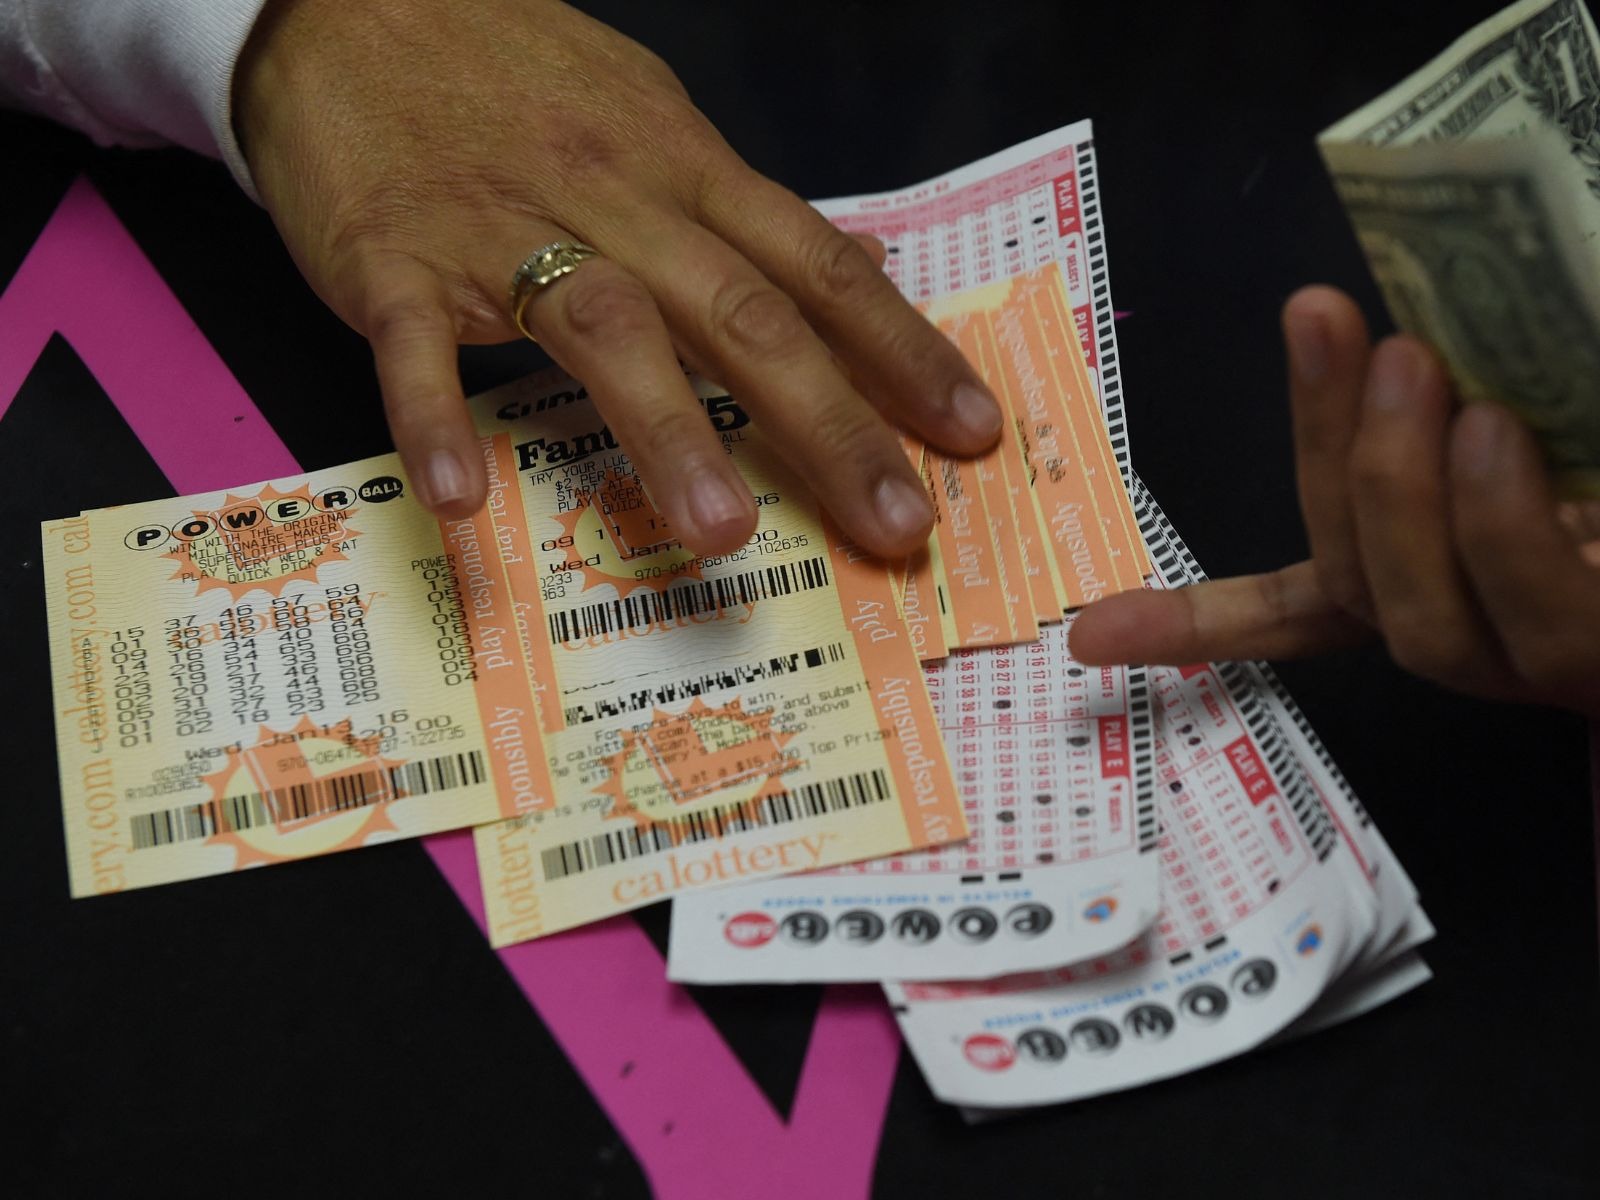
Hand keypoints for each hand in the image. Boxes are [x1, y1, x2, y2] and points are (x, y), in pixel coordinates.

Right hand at [232, 0, 1000, 553]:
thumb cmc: (514, 75)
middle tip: (898, 524)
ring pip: (605, 326)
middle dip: (831, 424)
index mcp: (686, 170)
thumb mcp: (655, 119)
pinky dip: (436, 420)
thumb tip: (862, 267)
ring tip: (721, 535)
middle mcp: (617, 200)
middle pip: (742, 313)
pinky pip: (415, 347)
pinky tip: (464, 504)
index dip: (902, 352)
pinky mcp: (395, 259)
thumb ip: (750, 211)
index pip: (816, 267)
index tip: (972, 433)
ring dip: (667, 431)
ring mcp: (502, 231)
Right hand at [1070, 285, 1599, 717]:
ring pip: (1419, 623)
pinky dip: (1497, 532)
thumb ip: (1469, 360)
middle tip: (1325, 321)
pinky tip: (1495, 443)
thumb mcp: (1539, 385)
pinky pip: (1536, 621)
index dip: (1188, 626)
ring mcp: (1535, 665)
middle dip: (1325, 453)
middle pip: (1354, 584)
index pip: (1294, 616)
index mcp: (1435, 579)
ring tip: (1417, 369)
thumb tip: (1352, 304)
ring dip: (1394, 492)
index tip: (1086, 634)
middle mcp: (1469, 633)